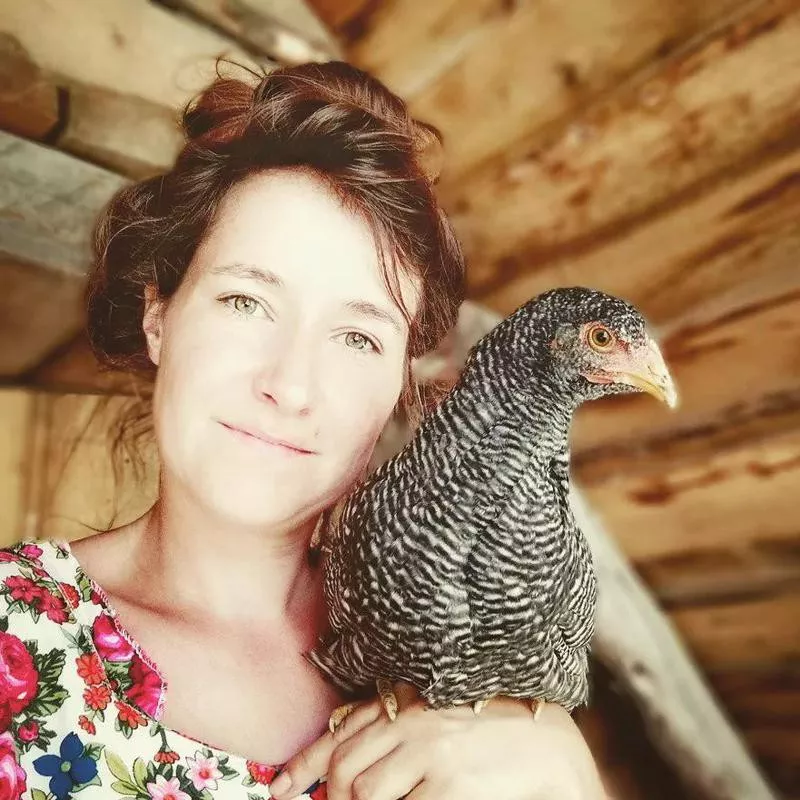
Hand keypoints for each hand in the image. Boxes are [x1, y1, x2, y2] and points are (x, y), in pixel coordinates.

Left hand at [269, 682, 606, 799]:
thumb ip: (395, 731)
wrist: (549, 747)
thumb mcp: (437, 718)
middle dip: (331, 799)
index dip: (302, 766)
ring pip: (364, 794)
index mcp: (408, 702)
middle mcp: (413, 721)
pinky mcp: (450, 787)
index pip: (339, 731)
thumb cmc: (490, 731)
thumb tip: (344, 771)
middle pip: (345, 768)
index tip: (280, 789)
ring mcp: (431, 754)